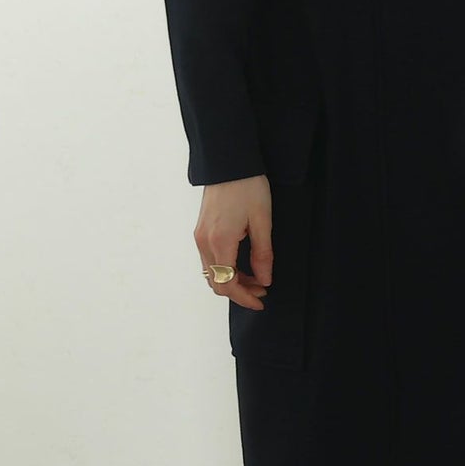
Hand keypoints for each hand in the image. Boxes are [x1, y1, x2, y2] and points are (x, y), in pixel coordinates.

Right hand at [194, 174, 272, 309]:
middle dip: (239, 292)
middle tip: (262, 290)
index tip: (261, 302)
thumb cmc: (248, 187)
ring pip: (212, 273)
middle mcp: (204, 242)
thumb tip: (264, 279)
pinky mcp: (200, 230)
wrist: (229, 163)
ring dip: (232, 281)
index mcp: (220, 241)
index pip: (228, 284)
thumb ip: (263, 253)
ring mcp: (200, 237)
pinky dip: (224, 269)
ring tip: (255, 277)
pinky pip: (209, 260)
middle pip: (217, 283)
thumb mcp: (262, 220)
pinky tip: (241, 264)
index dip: (244, 298)